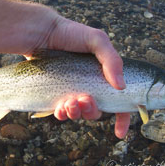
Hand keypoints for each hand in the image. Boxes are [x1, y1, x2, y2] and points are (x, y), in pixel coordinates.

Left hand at [37, 16, 129, 138]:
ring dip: (77, 113)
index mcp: (103, 77)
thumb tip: (121, 86)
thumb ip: (112, 60)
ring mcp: (72, 92)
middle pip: (97, 111)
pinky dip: (62, 113)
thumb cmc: (71, 33)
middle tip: (85, 99)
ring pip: (79, 114)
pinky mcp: (56, 94)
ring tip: (70, 102)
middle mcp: (89, 87)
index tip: (119, 132)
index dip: (121, 118)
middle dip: (92, 111)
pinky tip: (60, 107)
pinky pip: (61, 112)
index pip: (118, 101)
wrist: (43, 33)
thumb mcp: (97, 40)